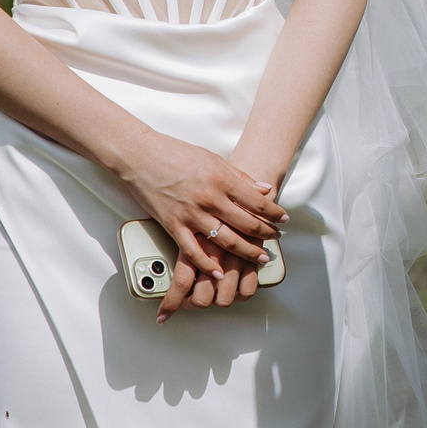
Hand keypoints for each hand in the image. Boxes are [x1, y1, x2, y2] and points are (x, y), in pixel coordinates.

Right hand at [109, 130, 286, 320]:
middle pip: (247, 224)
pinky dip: (208, 265)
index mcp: (222, 180)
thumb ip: (240, 177)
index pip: (258, 202)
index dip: (275, 213)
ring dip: (246, 252)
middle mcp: (210, 199)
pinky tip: (220, 273)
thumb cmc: (177, 154)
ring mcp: (191, 214)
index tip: (284, 219)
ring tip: (260, 257)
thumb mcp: (214, 159)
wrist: (142, 157)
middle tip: (277, 239)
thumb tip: (265, 189)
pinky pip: (193, 251)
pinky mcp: (173, 225)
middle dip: (266, 234)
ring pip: (226, 241)